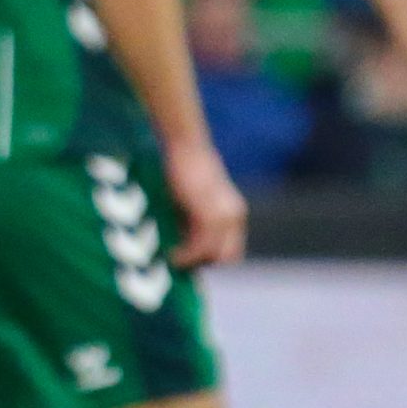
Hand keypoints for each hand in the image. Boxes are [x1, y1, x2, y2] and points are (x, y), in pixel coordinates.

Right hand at [164, 139, 247, 268]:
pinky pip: (199, 247)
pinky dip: (185, 254)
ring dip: (191, 261)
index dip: (211, 258)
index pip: (231, 250)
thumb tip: (184, 243)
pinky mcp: (209, 216)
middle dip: (204, 262)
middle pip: (227, 258)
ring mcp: (224, 217)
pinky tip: (171, 253)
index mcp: (234, 213)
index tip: (189, 258)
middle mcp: (234, 217)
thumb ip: (195, 221)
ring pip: (213, 255)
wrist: (186, 144)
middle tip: (181, 260)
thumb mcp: (194, 199)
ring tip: (172, 259)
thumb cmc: (185, 168)